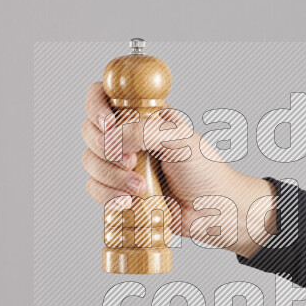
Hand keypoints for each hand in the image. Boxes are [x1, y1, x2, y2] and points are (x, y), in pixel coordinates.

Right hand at [80, 82, 275, 258]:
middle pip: (90, 131)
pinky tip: (129, 201)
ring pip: (90, 162)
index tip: (108, 125)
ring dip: (111, 176)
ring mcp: (122, 164)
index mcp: (144, 114)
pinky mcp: (120, 190)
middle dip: (106, 150)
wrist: (215, 210)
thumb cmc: (206, 171)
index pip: (104, 95)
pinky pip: (95, 189)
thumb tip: (111, 139)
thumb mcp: (179, 139)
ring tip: (140, 187)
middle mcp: (129, 136)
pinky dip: (108, 195)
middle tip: (132, 162)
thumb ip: (143, 130)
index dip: (96, 107)